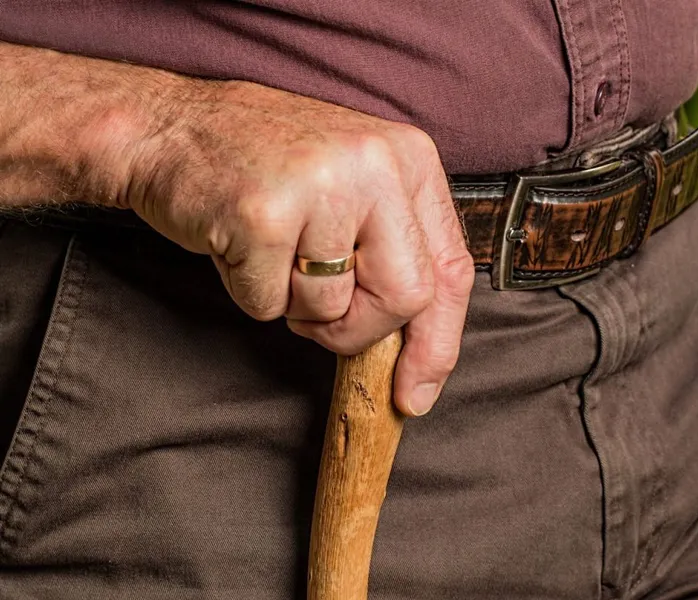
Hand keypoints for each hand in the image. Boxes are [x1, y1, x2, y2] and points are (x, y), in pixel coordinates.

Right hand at [127, 80, 473, 415]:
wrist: (170, 128)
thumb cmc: (267, 169)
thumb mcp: (354, 188)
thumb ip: (394, 253)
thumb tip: (419, 356)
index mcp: (409, 158)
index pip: (451, 269)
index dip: (438, 343)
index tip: (416, 392)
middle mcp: (375, 163)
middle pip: (406, 298)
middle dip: (358, 330)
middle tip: (317, 311)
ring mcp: (320, 185)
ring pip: (332, 309)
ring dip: (294, 304)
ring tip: (271, 250)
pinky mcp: (263, 214)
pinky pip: (269, 305)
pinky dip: (249, 293)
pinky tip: (238, 243)